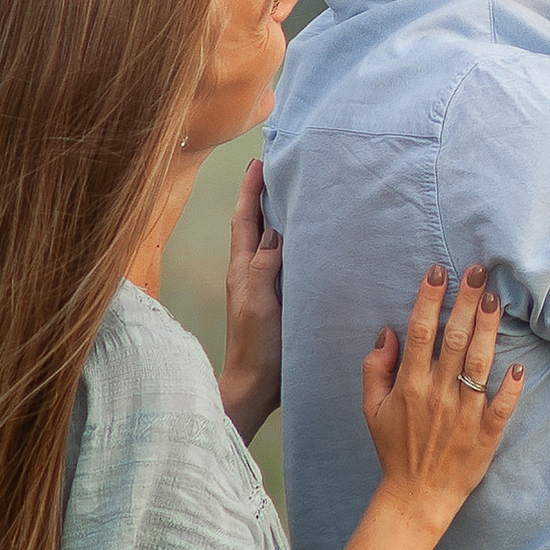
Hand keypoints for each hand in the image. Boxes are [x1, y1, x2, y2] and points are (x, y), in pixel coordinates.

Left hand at [219, 157, 282, 443]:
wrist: (255, 387)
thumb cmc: (255, 346)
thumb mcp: (257, 303)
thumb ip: (262, 266)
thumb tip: (273, 230)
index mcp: (241, 269)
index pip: (245, 220)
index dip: (250, 191)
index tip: (259, 161)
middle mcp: (250, 273)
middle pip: (255, 225)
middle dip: (262, 196)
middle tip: (278, 169)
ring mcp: (262, 287)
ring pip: (268, 242)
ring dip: (277, 217)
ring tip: (295, 195)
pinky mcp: (277, 301)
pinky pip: (283, 261)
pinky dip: (292, 243)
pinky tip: (308, 243)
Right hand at [361, 266, 525, 522]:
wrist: (417, 496)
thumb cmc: (395, 449)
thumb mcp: (371, 410)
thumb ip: (375, 369)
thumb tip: (387, 333)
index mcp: (410, 385)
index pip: (421, 332)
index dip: (429, 299)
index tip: (439, 272)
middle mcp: (438, 394)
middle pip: (455, 338)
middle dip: (466, 301)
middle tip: (479, 271)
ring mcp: (464, 414)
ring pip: (479, 363)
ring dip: (488, 329)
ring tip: (495, 298)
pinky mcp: (486, 434)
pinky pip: (502, 406)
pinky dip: (512, 387)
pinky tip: (520, 365)